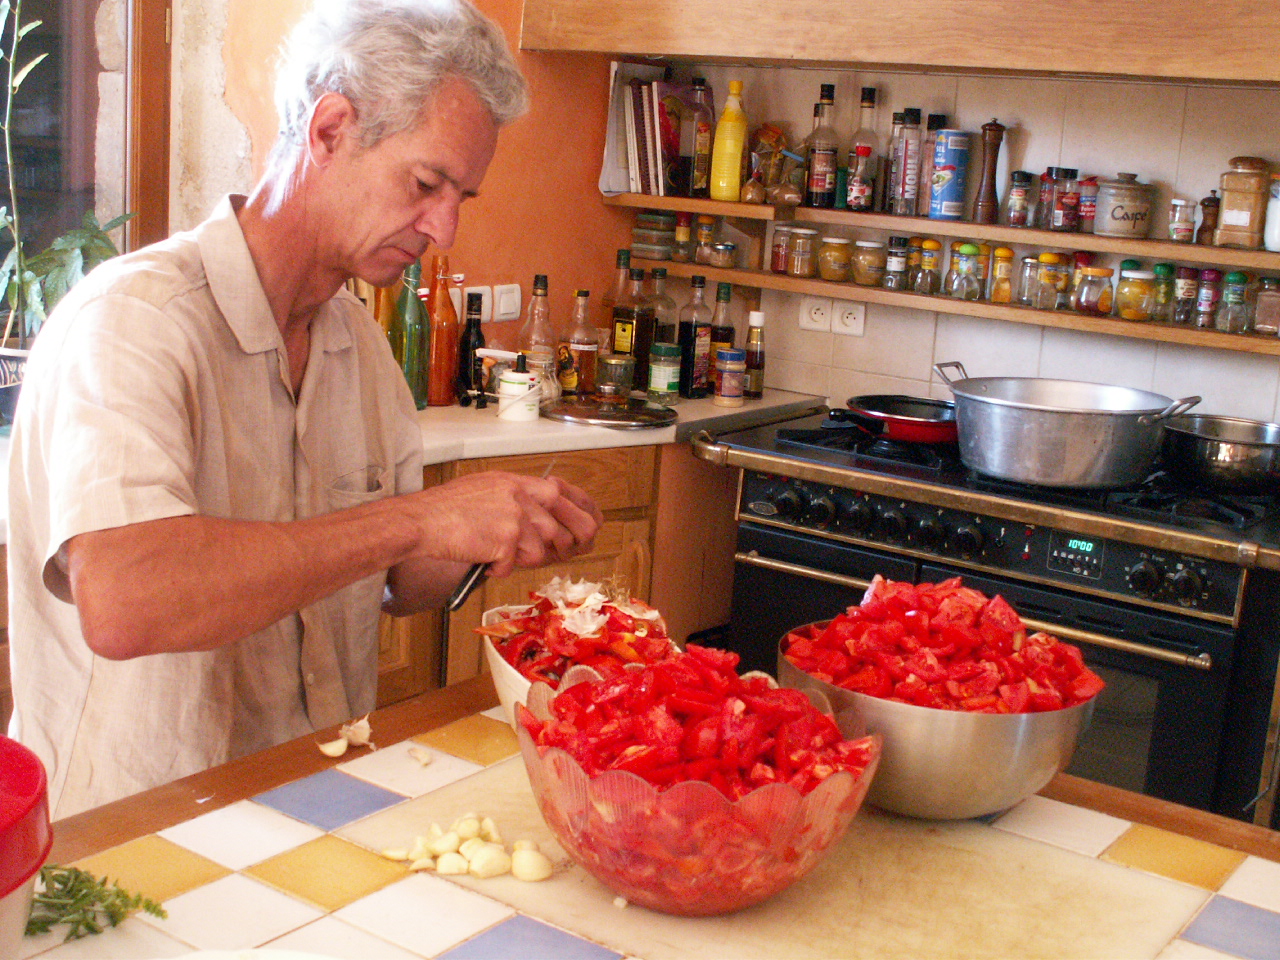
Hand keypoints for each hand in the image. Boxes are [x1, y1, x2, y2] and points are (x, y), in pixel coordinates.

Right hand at [408, 471, 602, 576]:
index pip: (562, 493)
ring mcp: (515, 517)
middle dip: (551, 548)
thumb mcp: (486, 488)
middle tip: (528, 552)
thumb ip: (516, 497)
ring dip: (518, 559)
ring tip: (493, 552)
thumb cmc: (446, 509)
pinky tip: (481, 557)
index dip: (576, 514)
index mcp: (517, 482)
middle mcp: (521, 496)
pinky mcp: (506, 539)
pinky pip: (514, 565)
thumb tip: (541, 519)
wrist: (422, 521)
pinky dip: (498, 569)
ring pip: (539, 551)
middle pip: (559, 528)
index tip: (582, 531)